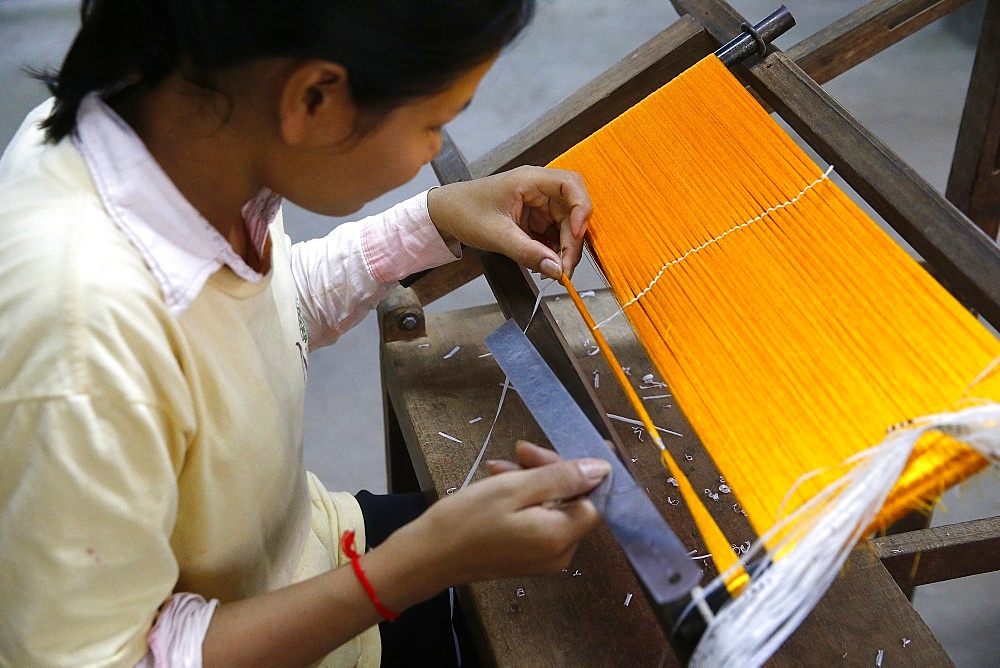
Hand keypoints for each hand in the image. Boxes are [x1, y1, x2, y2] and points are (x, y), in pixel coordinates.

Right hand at [391, 442, 608, 595]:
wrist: (428, 557)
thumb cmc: (467, 519)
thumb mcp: (514, 488)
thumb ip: (562, 478)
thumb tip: (603, 469)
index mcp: (561, 536)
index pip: (593, 496)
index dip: (575, 469)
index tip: (549, 449)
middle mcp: (561, 553)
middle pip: (573, 500)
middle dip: (549, 471)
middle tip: (518, 449)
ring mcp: (545, 558)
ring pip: (554, 506)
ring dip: (532, 481)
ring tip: (500, 466)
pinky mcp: (529, 557)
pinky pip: (539, 520)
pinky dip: (524, 499)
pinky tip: (500, 482)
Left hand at [426, 166, 591, 279]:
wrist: (444, 214)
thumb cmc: (464, 211)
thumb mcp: (496, 235)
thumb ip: (528, 252)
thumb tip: (555, 269)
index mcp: (530, 180)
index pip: (571, 185)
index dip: (581, 208)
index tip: (577, 233)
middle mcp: (539, 190)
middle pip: (572, 212)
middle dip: (572, 241)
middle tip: (564, 269)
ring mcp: (538, 205)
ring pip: (565, 227)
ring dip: (564, 249)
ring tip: (555, 271)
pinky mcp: (534, 220)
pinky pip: (553, 235)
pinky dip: (553, 251)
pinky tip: (545, 264)